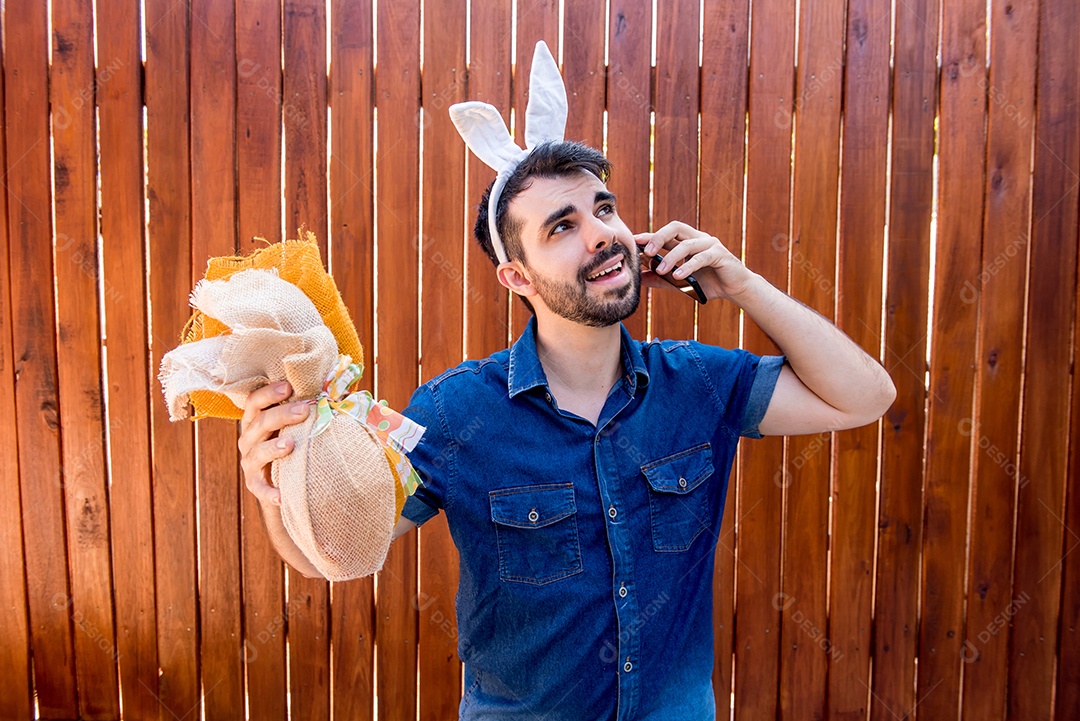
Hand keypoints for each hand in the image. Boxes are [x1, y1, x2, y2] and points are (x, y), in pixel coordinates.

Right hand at [238, 382, 311, 506]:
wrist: (285, 479)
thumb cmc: (298, 442)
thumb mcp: (301, 424)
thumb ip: (316, 408)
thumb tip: (343, 392)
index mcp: (258, 419)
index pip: (255, 401)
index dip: (269, 392)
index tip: (289, 387)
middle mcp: (250, 438)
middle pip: (259, 422)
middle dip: (281, 415)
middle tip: (303, 410)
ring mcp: (250, 461)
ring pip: (257, 452)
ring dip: (272, 448)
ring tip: (290, 445)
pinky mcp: (255, 484)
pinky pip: (260, 489)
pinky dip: (270, 492)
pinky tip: (282, 495)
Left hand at [635, 221, 755, 301]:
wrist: (735, 289)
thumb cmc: (708, 283)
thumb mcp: (680, 282)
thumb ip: (660, 279)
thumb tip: (639, 279)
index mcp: (687, 241)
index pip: (666, 233)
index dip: (650, 236)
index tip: (634, 242)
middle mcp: (698, 238)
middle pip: (675, 228)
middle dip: (659, 237)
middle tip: (647, 252)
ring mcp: (710, 244)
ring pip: (687, 244)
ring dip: (671, 257)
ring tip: (661, 270)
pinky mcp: (720, 254)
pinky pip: (701, 257)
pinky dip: (688, 266)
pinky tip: (678, 276)